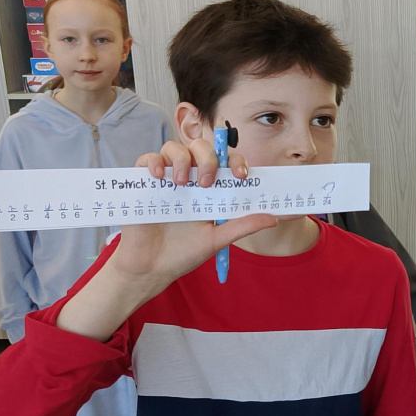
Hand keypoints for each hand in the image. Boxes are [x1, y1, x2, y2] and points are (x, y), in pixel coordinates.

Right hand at [57, 140, 276, 341]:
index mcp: (210, 189)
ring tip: (182, 184)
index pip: (225, 162)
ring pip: (174, 147)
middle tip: (207, 182)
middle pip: (201, 147)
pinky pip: (147, 159)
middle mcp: (189, 179)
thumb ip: (242, 226)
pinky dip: (154, 162)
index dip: (236, 161)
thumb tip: (273, 218)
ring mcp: (166, 179)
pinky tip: (159, 177)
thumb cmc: (183, 253)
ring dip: (181, 159)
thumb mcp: (216, 240)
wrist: (150, 268)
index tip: (242, 175)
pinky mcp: (143, 183)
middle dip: (208, 158)